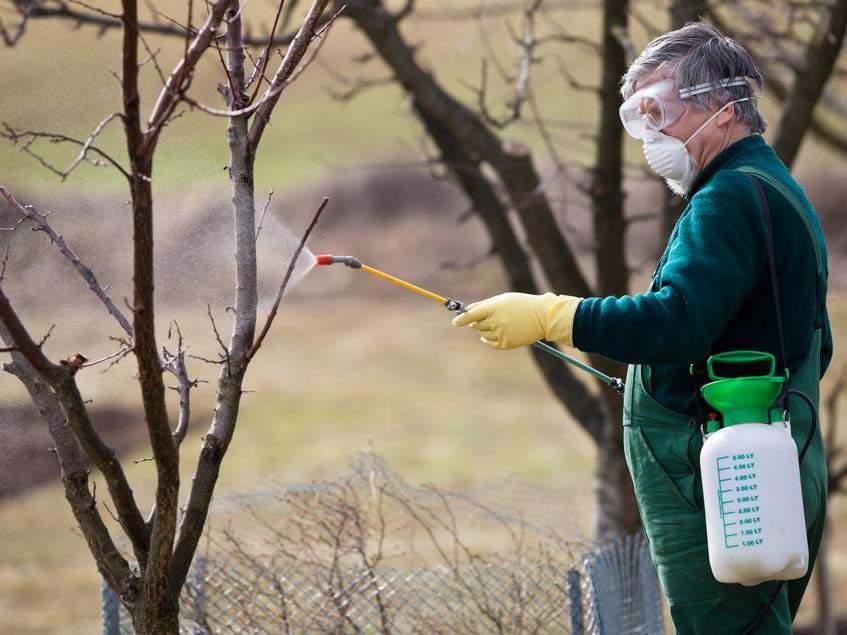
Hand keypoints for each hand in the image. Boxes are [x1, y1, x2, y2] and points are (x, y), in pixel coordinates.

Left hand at [451, 292, 581, 348]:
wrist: (543, 316)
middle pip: (476, 325)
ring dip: (485, 329)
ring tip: (499, 323)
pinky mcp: (506, 344)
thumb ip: (484, 305)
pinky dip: (489, 339)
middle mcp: (496, 321)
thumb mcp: (503, 299)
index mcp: (494, 308)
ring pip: (482, 334)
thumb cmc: (521, 304)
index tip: (454, 322)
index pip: (471, 315)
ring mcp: (501, 333)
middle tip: (488, 317)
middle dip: (477, 322)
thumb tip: (467, 312)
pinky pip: (490, 343)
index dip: (461, 319)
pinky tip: (495, 333)